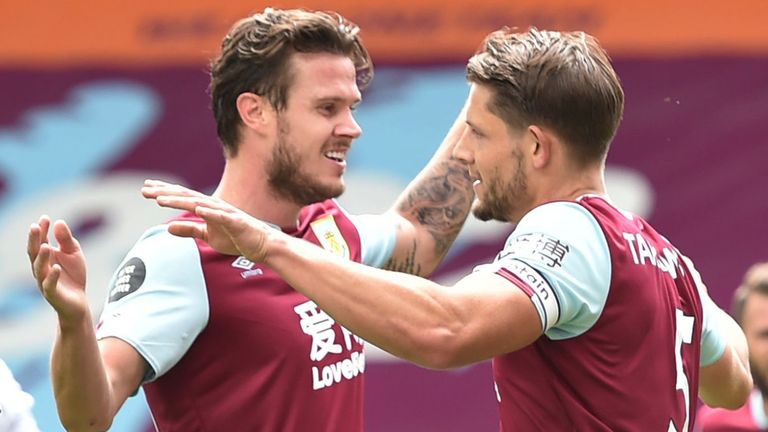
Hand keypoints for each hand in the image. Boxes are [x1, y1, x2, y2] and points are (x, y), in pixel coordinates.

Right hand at [27, 215, 88, 321]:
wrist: (78, 301)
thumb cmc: (73, 276)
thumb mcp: (73, 253)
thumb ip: (66, 239)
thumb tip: (59, 222)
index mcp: (45, 257)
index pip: (40, 241)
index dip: (41, 230)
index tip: (45, 218)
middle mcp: (41, 268)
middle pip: (34, 253)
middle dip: (34, 240)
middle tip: (34, 227)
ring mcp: (44, 281)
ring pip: (39, 269)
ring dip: (41, 257)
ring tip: (46, 246)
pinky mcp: (52, 294)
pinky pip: (49, 285)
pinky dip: (52, 276)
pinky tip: (56, 267)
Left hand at [142, 179, 276, 261]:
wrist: (261, 244)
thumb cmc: (236, 237)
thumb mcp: (208, 235)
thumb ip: (189, 230)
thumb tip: (168, 228)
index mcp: (207, 208)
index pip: (182, 197)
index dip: (164, 192)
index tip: (146, 189)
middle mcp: (214, 206)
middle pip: (186, 196)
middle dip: (165, 192)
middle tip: (145, 190)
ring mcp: (225, 212)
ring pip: (199, 204)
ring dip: (180, 200)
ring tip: (161, 199)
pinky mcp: (236, 222)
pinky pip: (221, 216)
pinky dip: (208, 212)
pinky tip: (196, 209)